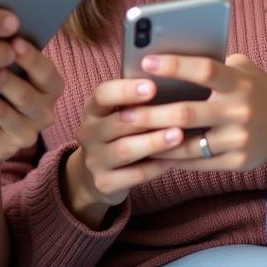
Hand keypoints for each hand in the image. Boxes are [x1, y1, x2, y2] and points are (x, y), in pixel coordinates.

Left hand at [0, 38, 62, 166]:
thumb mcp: (2, 68)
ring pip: (2, 112)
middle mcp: (46, 112)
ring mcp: (28, 134)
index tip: (13, 40)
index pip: (47, 73)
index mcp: (52, 87)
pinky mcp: (6, 150)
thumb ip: (3, 51)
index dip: (31, 58)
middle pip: (24, 94)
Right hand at [63, 76, 184, 225]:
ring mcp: (94, 160)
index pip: (103, 95)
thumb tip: (171, 83)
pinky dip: (155, 167)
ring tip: (178, 135)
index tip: (152, 86)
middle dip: (148, 117)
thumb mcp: (116, 114)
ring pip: (125, 150)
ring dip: (154, 142)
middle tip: (178, 112)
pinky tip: (174, 160)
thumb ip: (135, 102)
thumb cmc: (117, 134)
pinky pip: (133, 175)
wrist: (92, 174)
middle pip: (117, 123)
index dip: (126, 90)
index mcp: (92, 110)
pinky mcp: (104, 183)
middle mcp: (88, 133)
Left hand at [135, 53, 266, 169]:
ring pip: (187, 144)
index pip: (204, 69)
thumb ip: (211, 62)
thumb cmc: (253, 87)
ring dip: (155, 140)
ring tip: (130, 135)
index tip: (145, 61)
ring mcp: (239, 140)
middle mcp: (240, 112)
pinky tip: (152, 151)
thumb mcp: (241, 67)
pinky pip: (197, 162)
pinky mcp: (238, 163)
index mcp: (239, 83)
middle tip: (124, 112)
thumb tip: (166, 55)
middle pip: (186, 113)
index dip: (174, 65)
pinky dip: (172, 158)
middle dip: (150, 113)